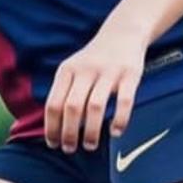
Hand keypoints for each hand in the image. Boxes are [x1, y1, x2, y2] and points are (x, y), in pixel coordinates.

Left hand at [44, 23, 147, 151]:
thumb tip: (55, 129)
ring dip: (91, 131)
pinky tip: (116, 132)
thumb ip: (63, 93)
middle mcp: (86, 70)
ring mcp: (109, 72)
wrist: (123, 33)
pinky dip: (120, 119)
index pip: (54, 103)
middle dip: (69, 133)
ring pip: (95, 106)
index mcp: (67, 70)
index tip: (53, 144)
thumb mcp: (72, 69)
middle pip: (72, 107)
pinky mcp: (130, 74)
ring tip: (90, 145)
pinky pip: (125, 101)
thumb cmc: (94, 60)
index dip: (52, 127)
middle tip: (70, 149)